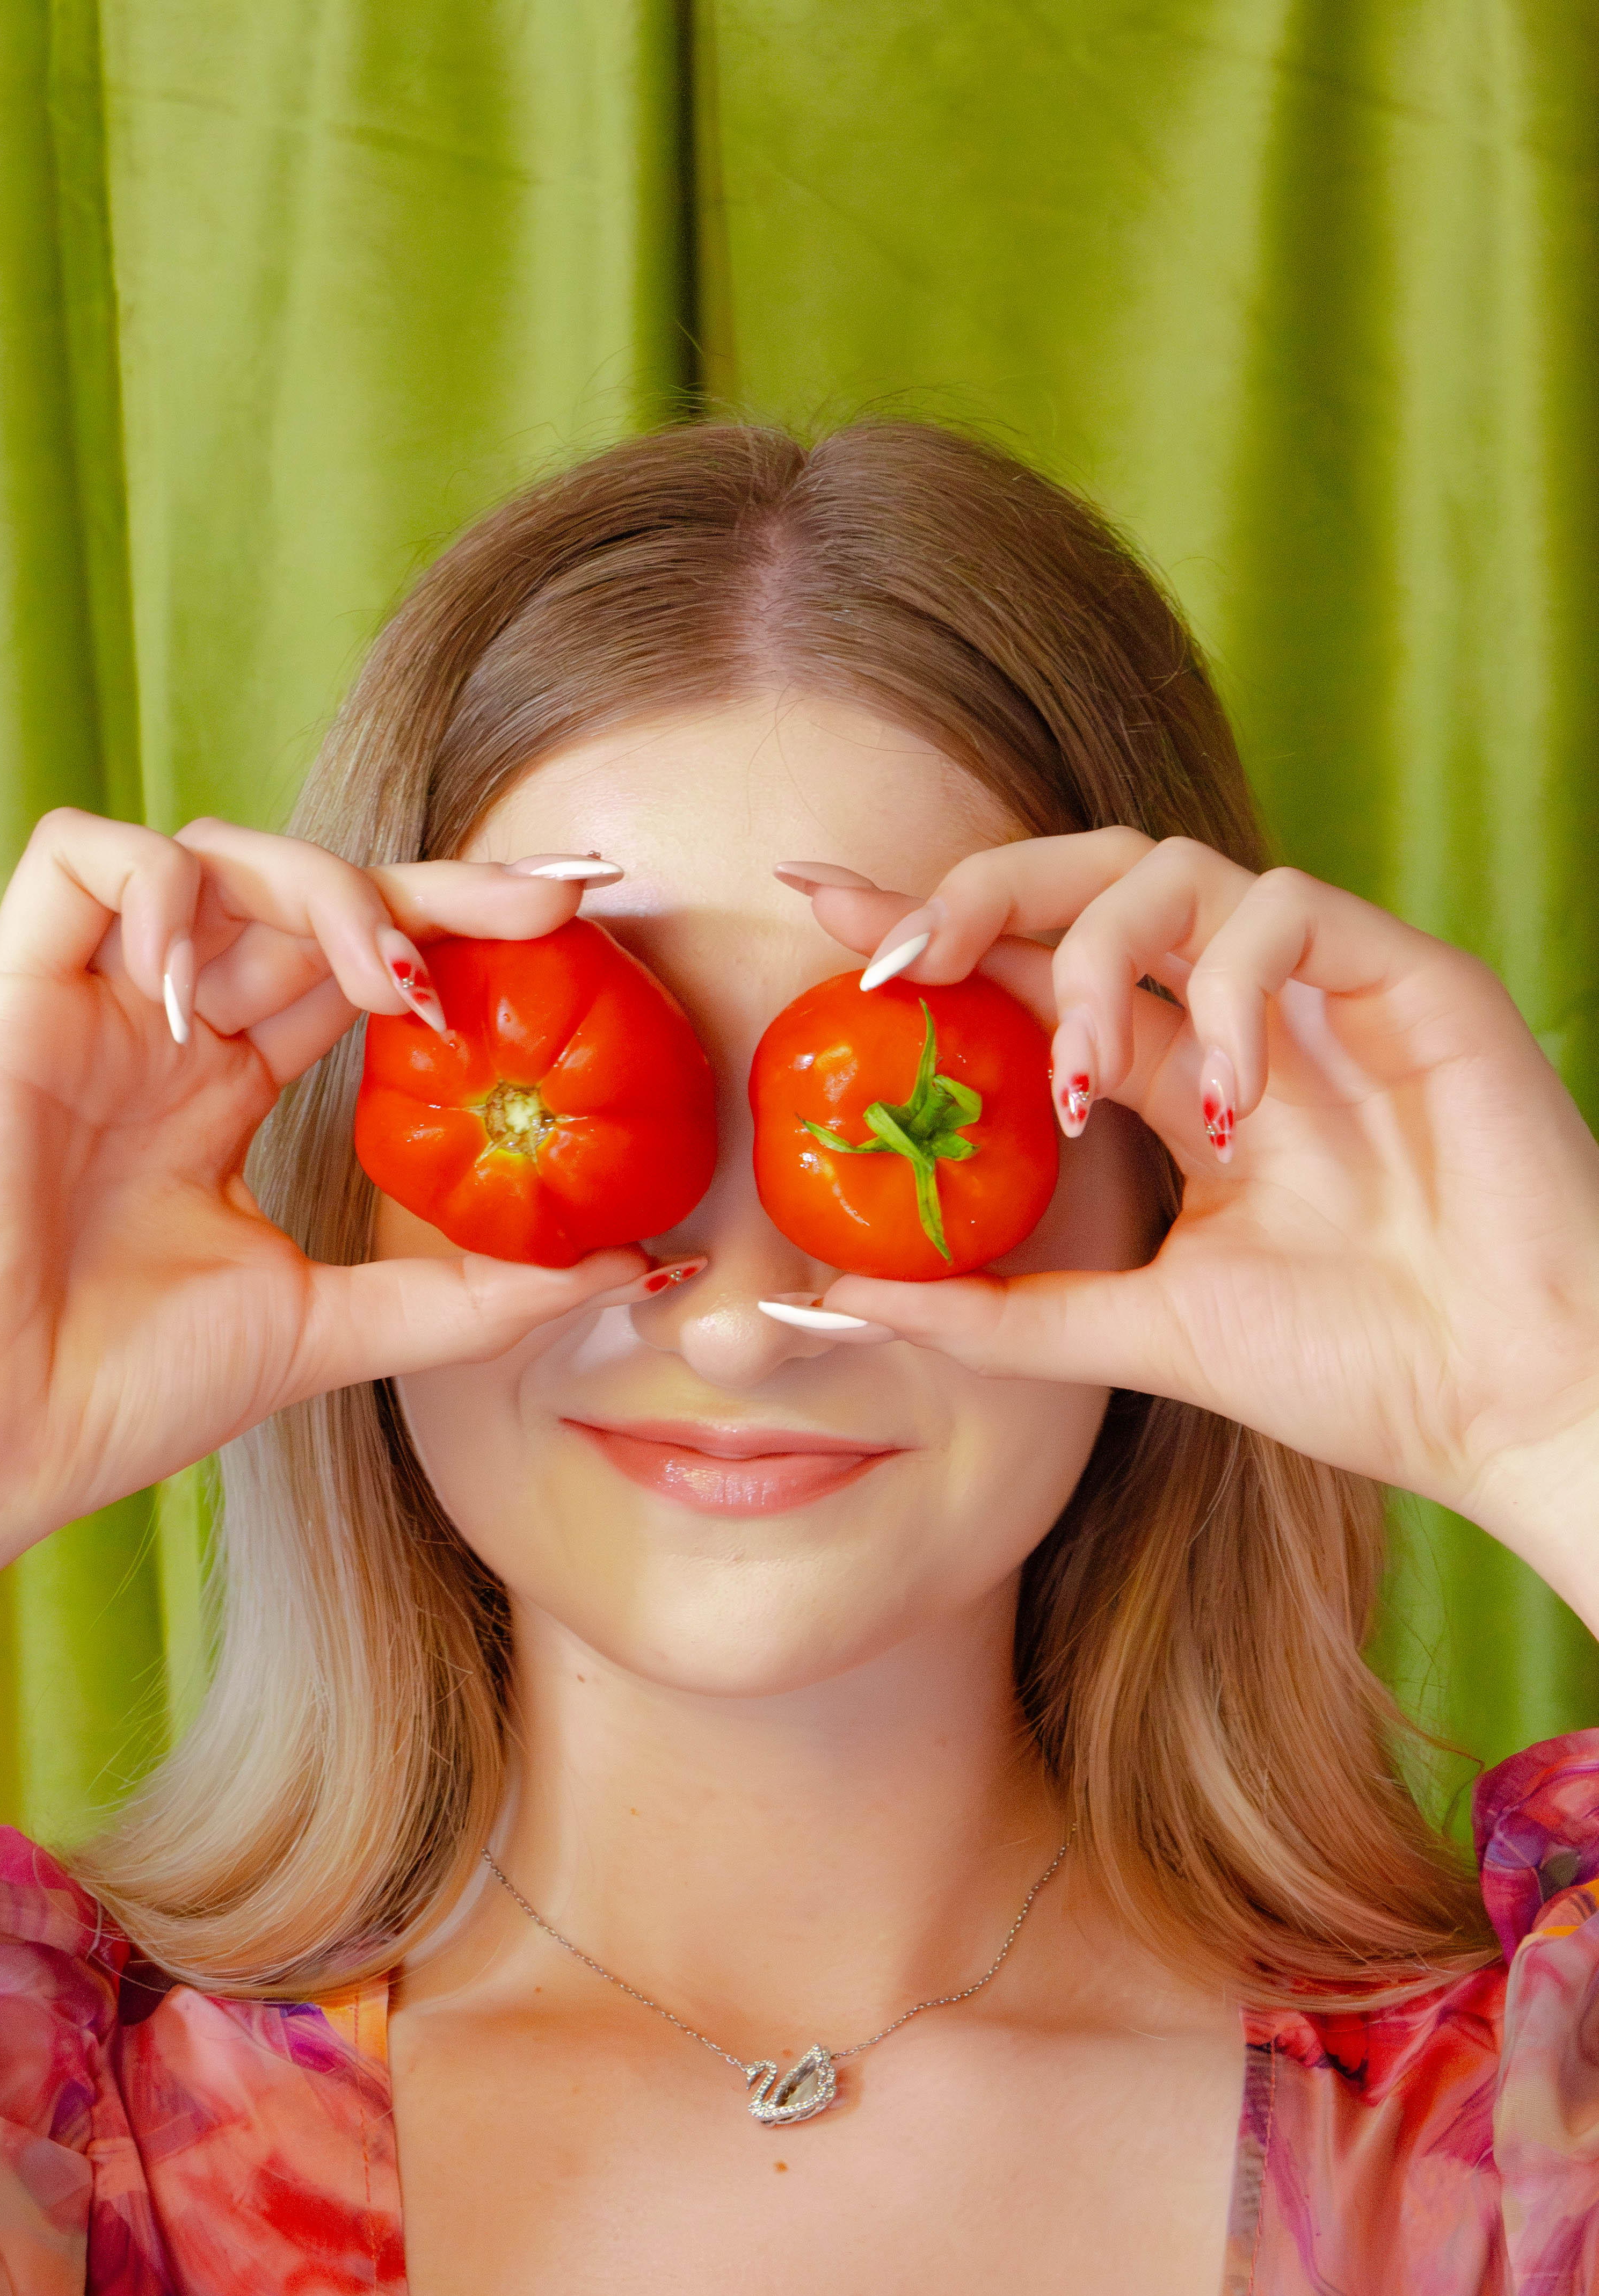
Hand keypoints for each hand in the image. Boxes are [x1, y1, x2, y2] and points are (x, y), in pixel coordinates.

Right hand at [0, 811, 647, 1590]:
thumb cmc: (130, 1393)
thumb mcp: (338, 1328)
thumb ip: (478, 1293)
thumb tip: (640, 1266)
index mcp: (227, 1090)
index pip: (359, 967)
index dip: (460, 925)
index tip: (579, 921)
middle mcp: (168, 1034)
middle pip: (308, 894)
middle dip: (437, 882)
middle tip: (553, 905)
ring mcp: (94, 1008)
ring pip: (212, 852)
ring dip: (320, 890)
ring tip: (390, 986)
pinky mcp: (12, 995)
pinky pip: (80, 859)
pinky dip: (162, 891)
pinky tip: (202, 992)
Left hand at [790, 832, 1598, 1612]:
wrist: (1502, 1404)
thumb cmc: (1354, 1370)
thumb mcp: (1141, 1335)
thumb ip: (1002, 1309)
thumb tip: (839, 1292)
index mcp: (1172, 1075)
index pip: (1031, 966)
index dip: (929, 923)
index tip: (816, 906)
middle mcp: (1234, 1012)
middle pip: (1086, 878)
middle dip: (977, 891)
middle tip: (896, 958)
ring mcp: (1319, 987)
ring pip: (1172, 867)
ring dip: (1093, 956)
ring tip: (1072, 1078)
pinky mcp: (1406, 973)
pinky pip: (1285, 909)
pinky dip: (1226, 990)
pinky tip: (1222, 1100)